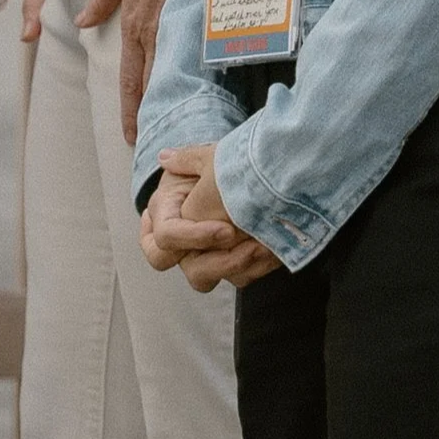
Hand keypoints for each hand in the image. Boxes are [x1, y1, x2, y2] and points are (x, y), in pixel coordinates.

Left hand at [78, 0, 195, 144]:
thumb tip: (83, 22)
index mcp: (135, 24)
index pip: (130, 77)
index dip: (129, 108)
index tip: (130, 134)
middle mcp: (155, 30)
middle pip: (152, 83)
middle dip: (149, 114)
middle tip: (151, 144)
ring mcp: (178, 25)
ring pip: (172, 72)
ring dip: (170, 100)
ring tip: (173, 126)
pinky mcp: (200, 17)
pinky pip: (195, 54)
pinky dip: (193, 76)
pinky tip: (201, 92)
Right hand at [140, 144, 281, 292]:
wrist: (238, 175)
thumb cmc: (214, 166)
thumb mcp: (204, 158)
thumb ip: (186, 160)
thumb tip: (166, 158)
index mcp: (164, 214)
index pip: (167, 236)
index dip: (195, 237)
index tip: (227, 230)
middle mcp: (178, 242)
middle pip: (186, 268)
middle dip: (220, 263)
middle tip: (250, 247)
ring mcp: (201, 256)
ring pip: (209, 280)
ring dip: (240, 267)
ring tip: (266, 248)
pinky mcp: (226, 264)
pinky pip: (238, 278)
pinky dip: (257, 268)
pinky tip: (274, 250)